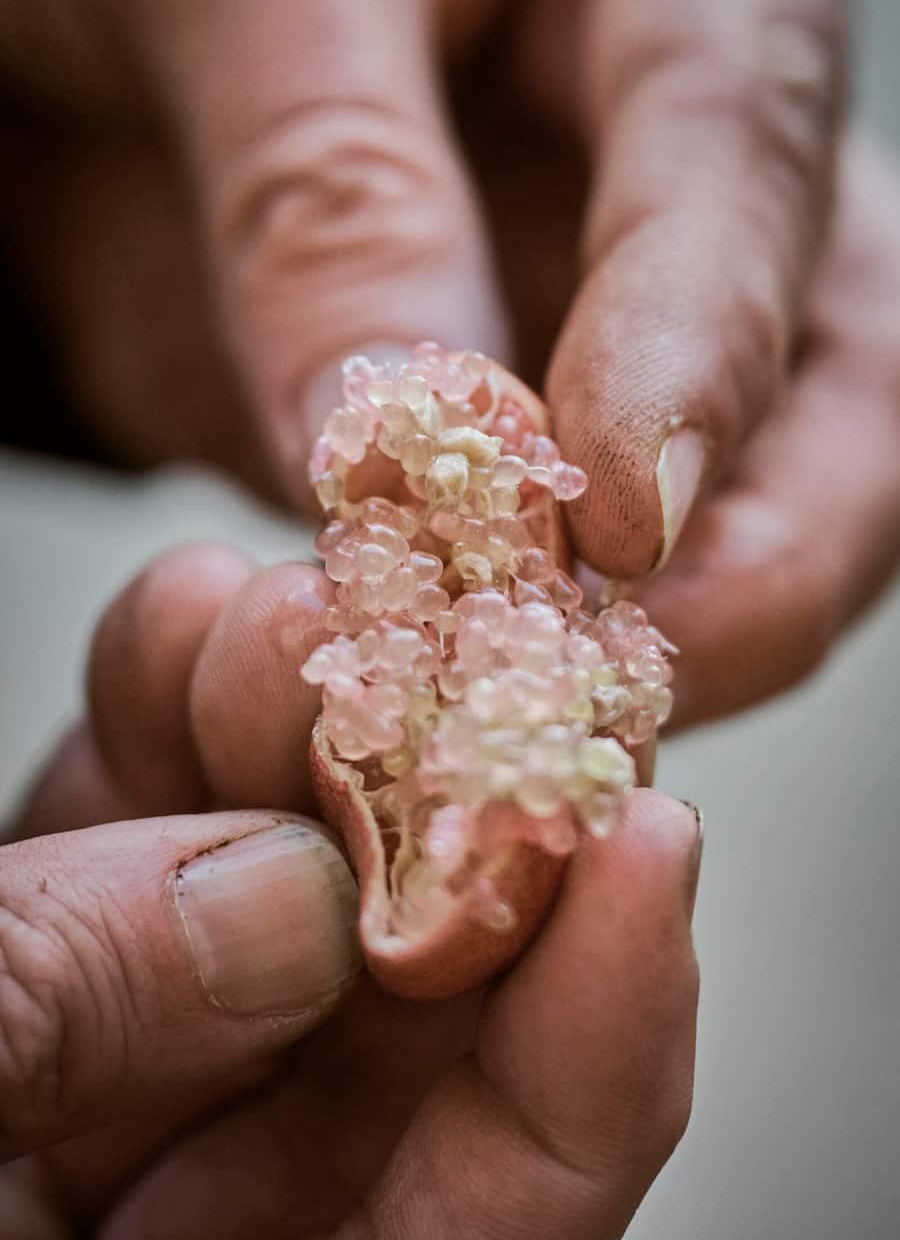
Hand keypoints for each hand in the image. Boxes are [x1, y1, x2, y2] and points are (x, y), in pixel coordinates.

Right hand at [1, 546, 700, 1238]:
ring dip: (315, 721)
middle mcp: (229, 1181)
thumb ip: (70, 1018)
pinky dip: (183, 712)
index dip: (610, 1029)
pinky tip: (188, 619)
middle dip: (455, 803)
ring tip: (294, 605)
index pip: (518, 1191)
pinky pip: (166, 821)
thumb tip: (273, 894)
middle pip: (429, 998)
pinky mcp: (79, 929)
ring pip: (302, 874)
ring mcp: (154, 1041)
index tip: (639, 842)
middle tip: (473, 658)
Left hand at [3, 0, 892, 729]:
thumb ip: (325, 182)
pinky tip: (429, 709)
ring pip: (722, 507)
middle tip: (609, 678)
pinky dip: (497, 654)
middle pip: (827, 376)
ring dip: (639, 641)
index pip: (747, 152)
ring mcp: (586, 304)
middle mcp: (665, 157)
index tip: (615, 512)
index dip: (705, 349)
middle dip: (754, 553)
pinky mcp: (494, 429)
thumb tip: (397, 437)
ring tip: (512, 722)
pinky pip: (541, 566)